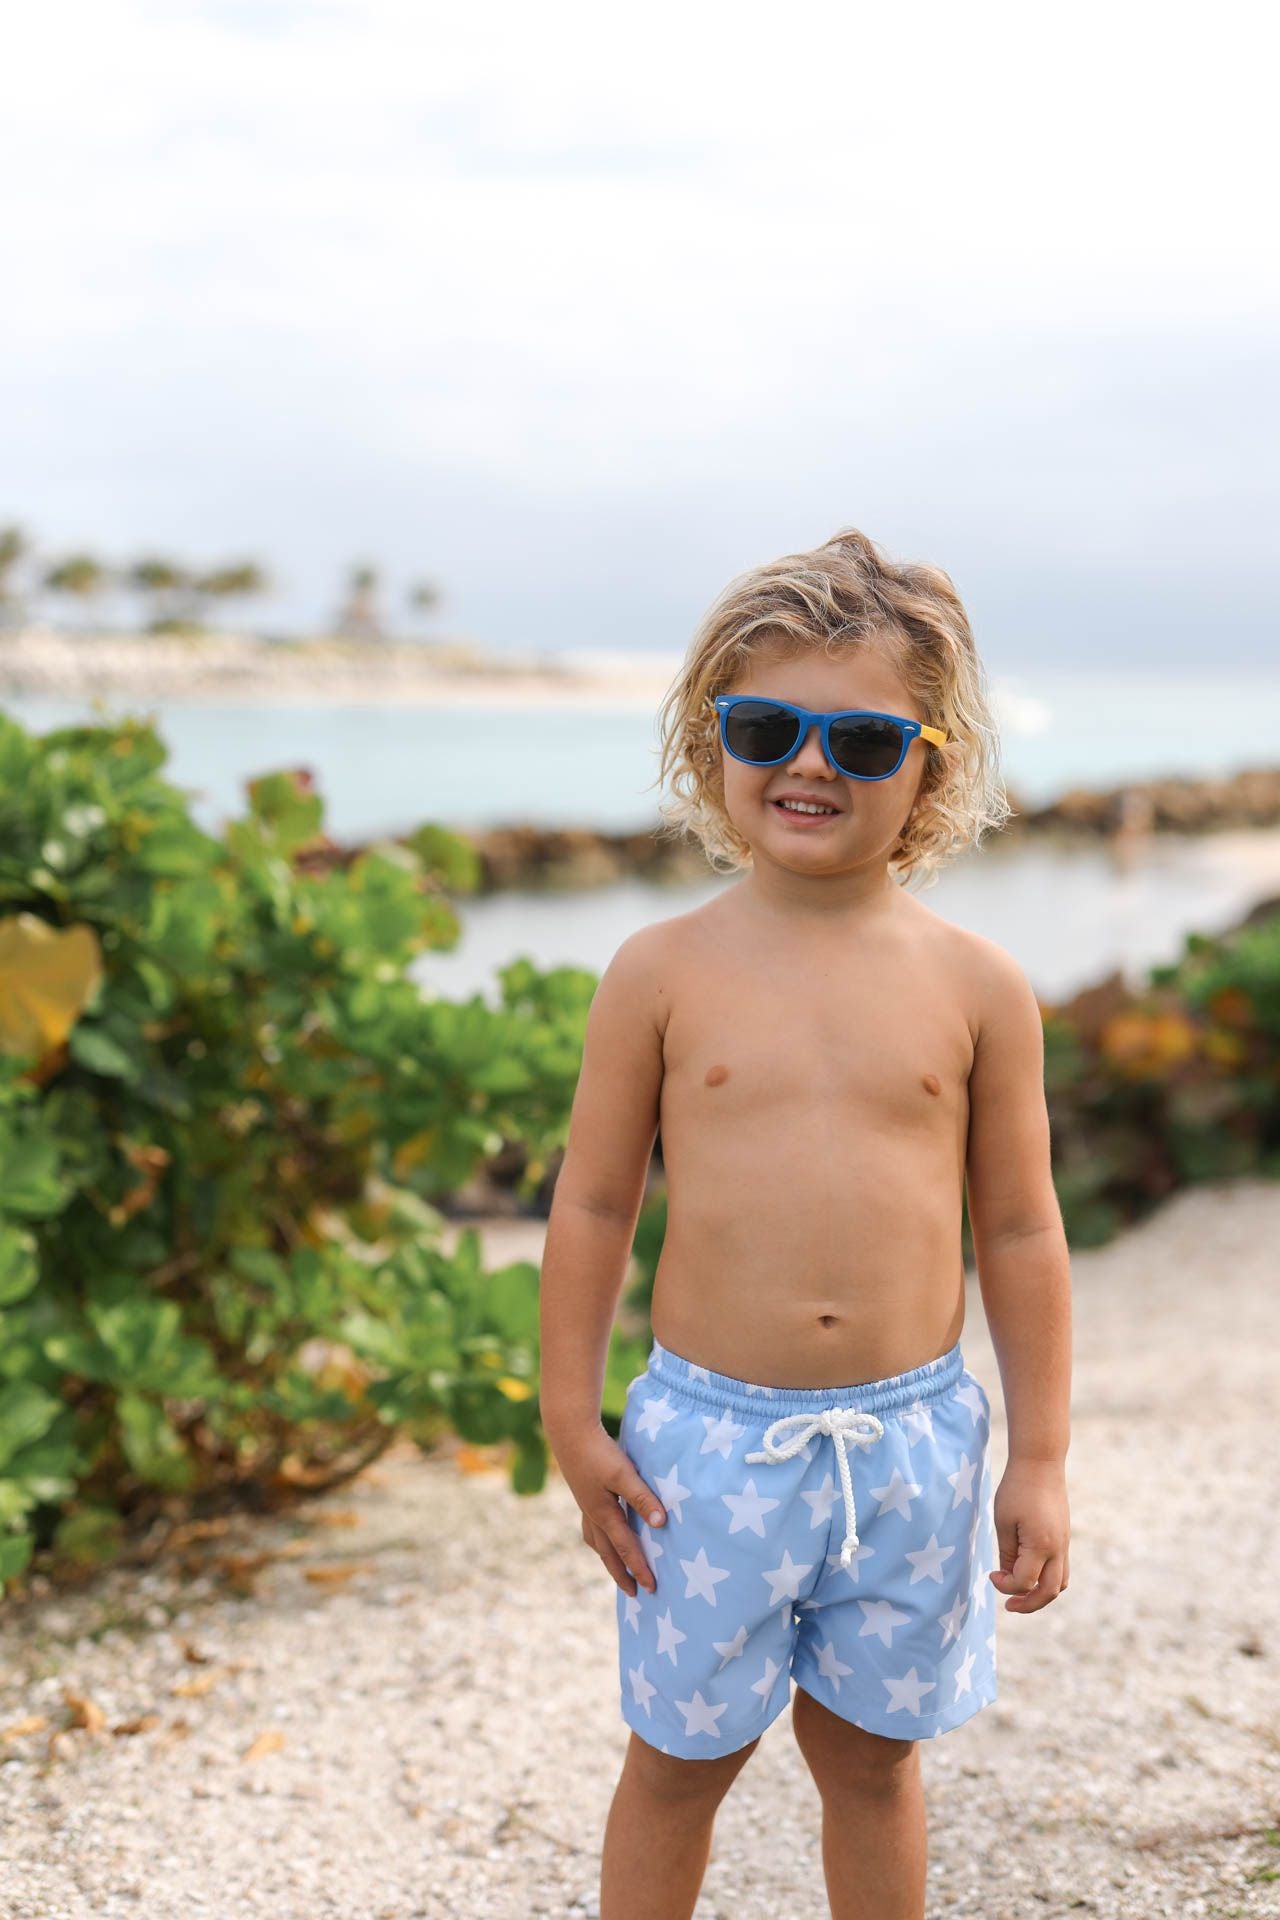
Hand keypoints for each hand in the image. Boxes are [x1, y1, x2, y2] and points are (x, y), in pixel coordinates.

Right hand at [550, 1422, 666, 1597]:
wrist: (570, 1432)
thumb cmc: (598, 1453)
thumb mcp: (624, 1475)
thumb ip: (642, 1498)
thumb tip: (660, 1524)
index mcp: (603, 1515)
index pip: (626, 1548)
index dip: (639, 1569)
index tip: (651, 1588)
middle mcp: (592, 1515)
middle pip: (608, 1553)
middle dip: (622, 1574)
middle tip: (634, 1594)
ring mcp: (585, 1505)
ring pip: (597, 1541)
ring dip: (608, 1557)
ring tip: (617, 1567)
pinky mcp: (583, 1493)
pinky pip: (591, 1526)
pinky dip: (599, 1537)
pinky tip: (604, 1529)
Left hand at [990, 1459, 1069, 1612]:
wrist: (1040, 1463)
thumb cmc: (1017, 1489)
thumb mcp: (1004, 1521)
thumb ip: (1007, 1553)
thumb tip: (1009, 1577)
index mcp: (1041, 1546)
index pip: (1024, 1582)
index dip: (1005, 1586)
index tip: (991, 1574)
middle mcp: (1058, 1549)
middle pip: (1049, 1593)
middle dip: (1029, 1604)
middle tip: (1008, 1606)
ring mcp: (1064, 1544)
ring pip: (1060, 1583)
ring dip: (1041, 1594)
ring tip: (1020, 1593)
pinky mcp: (1064, 1538)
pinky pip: (1061, 1569)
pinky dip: (1047, 1579)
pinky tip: (1029, 1573)